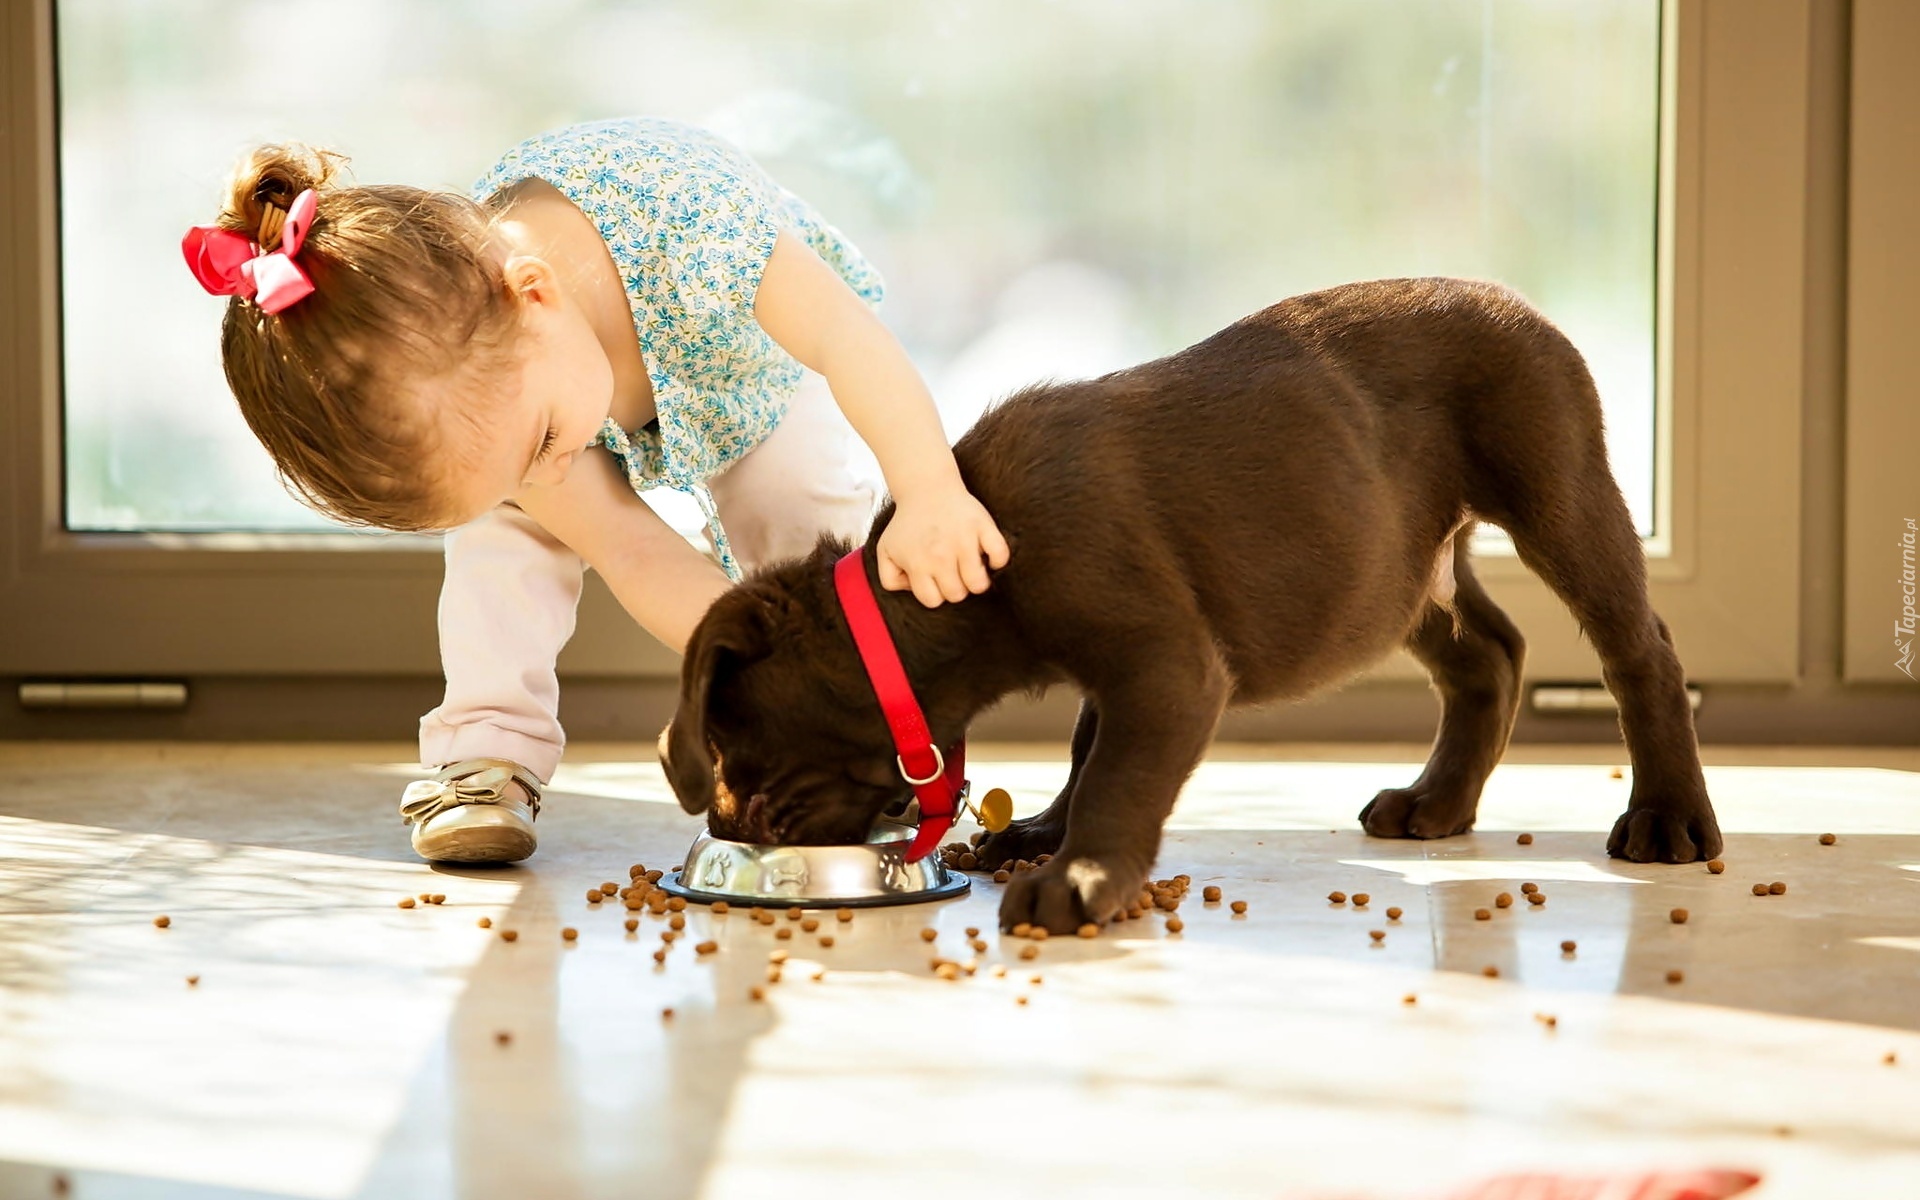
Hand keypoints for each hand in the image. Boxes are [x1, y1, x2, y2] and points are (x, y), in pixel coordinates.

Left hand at [876, 486, 1010, 605]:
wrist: (926, 488)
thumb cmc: (908, 523)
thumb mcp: (886, 550)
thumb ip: (890, 579)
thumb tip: (913, 590)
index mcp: (917, 563)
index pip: (933, 600)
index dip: (935, 592)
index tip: (936, 579)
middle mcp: (940, 555)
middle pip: (957, 594)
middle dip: (956, 587)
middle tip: (953, 571)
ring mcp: (963, 540)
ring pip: (979, 584)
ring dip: (977, 580)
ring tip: (970, 566)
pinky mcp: (982, 526)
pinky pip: (1000, 555)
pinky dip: (998, 559)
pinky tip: (987, 554)